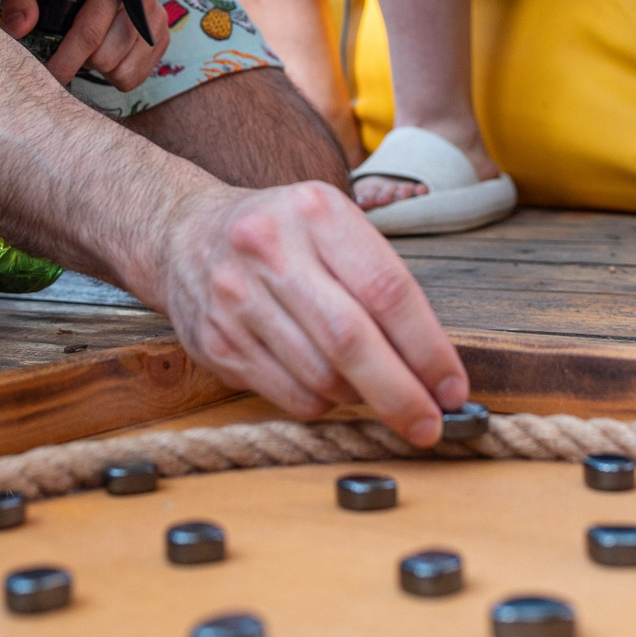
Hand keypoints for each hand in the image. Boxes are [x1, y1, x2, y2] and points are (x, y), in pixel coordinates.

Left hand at [0, 0, 170, 89]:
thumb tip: (20, 28)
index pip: (89, 31)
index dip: (66, 58)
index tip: (49, 74)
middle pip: (104, 55)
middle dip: (80, 61)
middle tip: (70, 50)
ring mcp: (155, 17)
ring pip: (120, 69)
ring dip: (98, 67)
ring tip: (90, 48)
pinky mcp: (162, 38)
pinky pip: (134, 77)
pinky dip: (115, 74)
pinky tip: (108, 55)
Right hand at [159, 180, 468, 443]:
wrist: (182, 234)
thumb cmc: (281, 235)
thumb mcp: (331, 224)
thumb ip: (377, 280)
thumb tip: (433, 365)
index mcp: (316, 211)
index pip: (387, 290)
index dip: (428, 348)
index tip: (453, 387)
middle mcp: (270, 249)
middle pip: (351, 340)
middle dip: (400, 393)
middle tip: (431, 425)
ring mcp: (236, 297)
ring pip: (319, 376)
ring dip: (361, 399)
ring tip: (376, 394)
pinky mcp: (215, 340)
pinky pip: (287, 394)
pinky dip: (321, 404)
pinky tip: (330, 389)